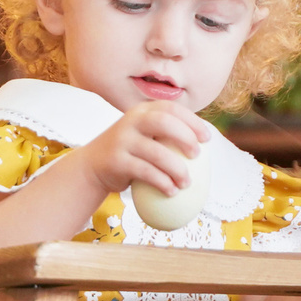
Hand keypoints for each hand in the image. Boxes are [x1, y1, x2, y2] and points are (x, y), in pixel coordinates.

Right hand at [75, 99, 211, 198]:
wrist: (93, 167)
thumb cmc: (129, 153)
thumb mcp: (144, 136)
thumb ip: (166, 134)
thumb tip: (204, 145)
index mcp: (142, 112)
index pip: (171, 108)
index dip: (192, 121)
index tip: (207, 139)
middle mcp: (131, 121)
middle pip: (163, 122)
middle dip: (185, 137)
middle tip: (197, 155)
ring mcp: (122, 140)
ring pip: (155, 152)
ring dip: (176, 168)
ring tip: (186, 183)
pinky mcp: (116, 161)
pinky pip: (144, 172)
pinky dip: (161, 182)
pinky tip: (171, 192)